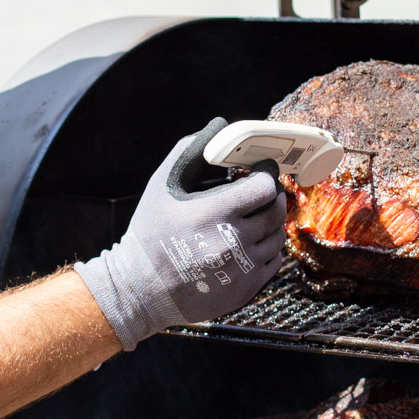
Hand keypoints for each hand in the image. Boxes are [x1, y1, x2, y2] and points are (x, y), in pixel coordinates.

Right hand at [76, 120, 288, 349]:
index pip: (264, 187)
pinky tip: (250, 240)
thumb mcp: (162, 186)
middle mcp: (232, 242)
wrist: (140, 290)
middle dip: (272, 195)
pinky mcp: (247, 289)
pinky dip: (268, 247)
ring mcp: (242, 269)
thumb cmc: (150, 233)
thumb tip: (218, 128)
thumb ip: (190, 151)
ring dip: (272, 221)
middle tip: (261, 191)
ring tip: (254, 215)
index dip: (266, 174)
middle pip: (276, 210)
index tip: (262, 169)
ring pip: (278, 236)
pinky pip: (275, 261)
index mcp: (213, 213)